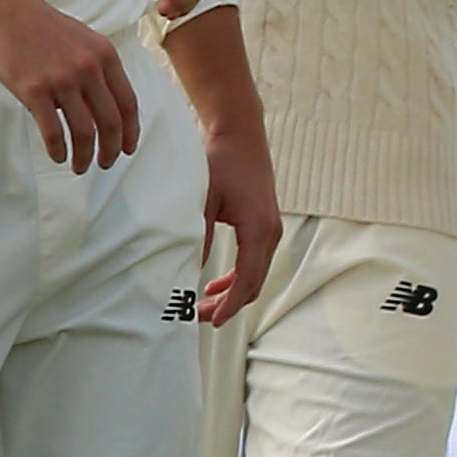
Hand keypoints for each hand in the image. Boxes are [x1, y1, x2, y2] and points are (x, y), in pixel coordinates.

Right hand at [0, 0, 139, 170]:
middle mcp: (90, 70)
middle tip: (106, 164)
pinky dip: (58, 149)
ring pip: (83, 131)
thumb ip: (99, 70)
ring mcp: (62, 80)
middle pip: (110, 122)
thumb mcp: (85, 41)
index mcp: (107, 57)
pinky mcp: (34, 90)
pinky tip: (58, 156)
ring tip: (80, 166)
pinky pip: (53, 130)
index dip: (131, 131)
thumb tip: (107, 103)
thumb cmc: (43, 27)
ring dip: (85, 155)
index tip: (128, 148)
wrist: (5, 10)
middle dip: (111, 149)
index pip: (128, 103)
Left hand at [194, 113, 280, 322]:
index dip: (229, 305)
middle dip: (228, 304)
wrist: (240, 134)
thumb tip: (186, 271)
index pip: (248, 280)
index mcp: (259, 230)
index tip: (209, 321)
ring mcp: (270, 229)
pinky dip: (238, 277)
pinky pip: (254, 261)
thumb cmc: (221, 163)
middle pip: (254, 283)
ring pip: (255, 275)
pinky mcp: (264, 225)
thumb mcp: (202, 201)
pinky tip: (215, 283)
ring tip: (203, 305)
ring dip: (232, 292)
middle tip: (196, 316)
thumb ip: (197, 237)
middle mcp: (270, 233)